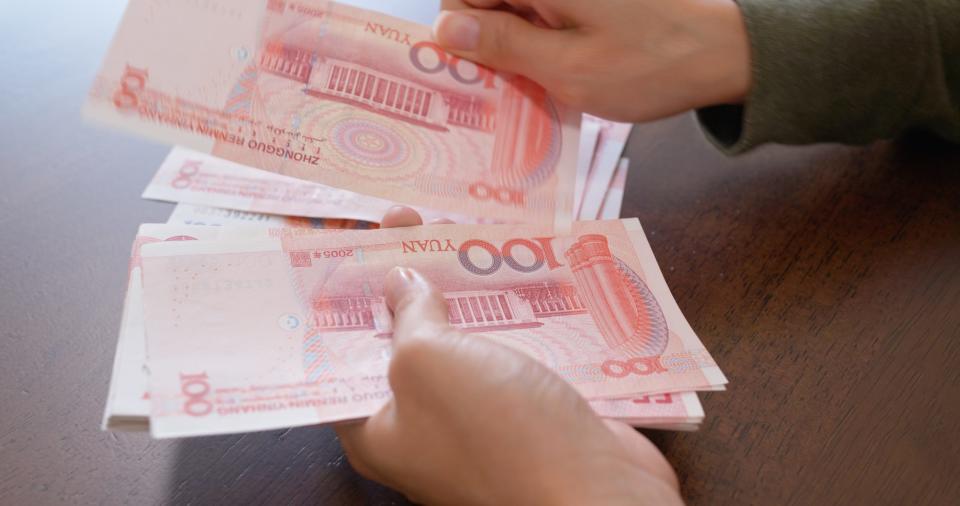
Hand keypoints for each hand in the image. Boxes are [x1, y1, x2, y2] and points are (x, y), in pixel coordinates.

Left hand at [334, 206, 682, 504]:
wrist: (596, 489)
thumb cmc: (496, 432)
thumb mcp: (428, 362)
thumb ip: (408, 316)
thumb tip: (400, 283)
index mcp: (376, 429)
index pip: (339, 356)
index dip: (340, 298)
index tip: (347, 246)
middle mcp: (421, 427)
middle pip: (401, 340)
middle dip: (404, 278)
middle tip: (408, 218)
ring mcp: (478, 418)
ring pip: (459, 339)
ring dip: (460, 288)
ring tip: (458, 227)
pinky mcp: (525, 408)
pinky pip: (506, 349)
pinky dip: (506, 311)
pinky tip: (509, 267)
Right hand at [434, 0, 750, 121]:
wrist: (723, 54)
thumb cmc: (650, 65)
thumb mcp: (567, 69)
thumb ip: (502, 46)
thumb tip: (443, 29)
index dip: (456, 33)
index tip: (469, 74)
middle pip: (487, 0)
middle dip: (485, 42)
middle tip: (503, 88)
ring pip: (512, 10)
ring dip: (512, 47)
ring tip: (533, 85)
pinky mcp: (584, 1)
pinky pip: (541, 16)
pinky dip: (538, 44)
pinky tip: (553, 73)